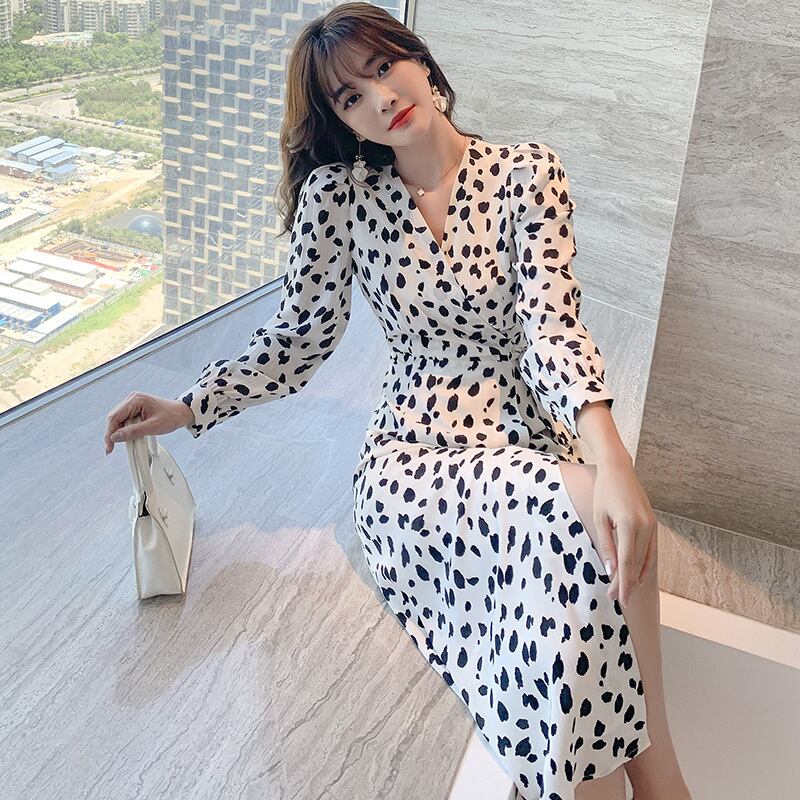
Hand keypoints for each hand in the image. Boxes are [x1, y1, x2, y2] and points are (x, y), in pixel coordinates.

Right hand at [104, 392, 193, 454]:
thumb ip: (133, 432)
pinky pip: (126, 420)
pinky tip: (130, 437)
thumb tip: (115, 437)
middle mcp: (132, 399)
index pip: (114, 417)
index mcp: (136, 400)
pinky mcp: (136, 409)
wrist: (182, 412)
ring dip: (120, 432)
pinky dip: (126, 430)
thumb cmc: (172, 416)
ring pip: (119, 420)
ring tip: (127, 442)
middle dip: (113, 433)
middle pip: (114, 418)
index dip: (109, 433)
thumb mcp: (153, 427)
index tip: (109, 446)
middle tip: (113, 448)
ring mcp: (133, 403)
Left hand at [592, 460, 657, 607]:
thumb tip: (611, 570)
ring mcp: (653, 525)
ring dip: (637, 577)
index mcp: (630, 525)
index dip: (623, 583)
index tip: (619, 599)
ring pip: (647, 559)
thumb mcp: (599, 518)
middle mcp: (646, 526)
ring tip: (627, 592)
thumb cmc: (604, 492)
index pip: (627, 562)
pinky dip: (646, 565)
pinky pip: (652, 550)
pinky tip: (640, 576)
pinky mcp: (654, 524)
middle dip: (627, 584)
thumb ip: (607, 545)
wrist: (619, 470)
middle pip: (637, 564)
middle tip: (618, 600)